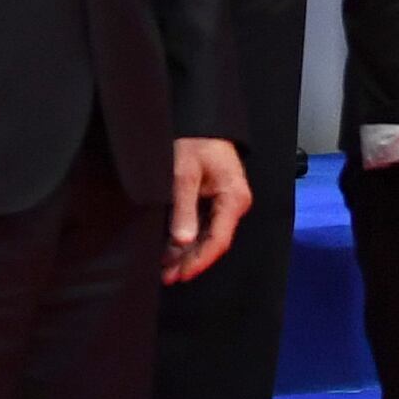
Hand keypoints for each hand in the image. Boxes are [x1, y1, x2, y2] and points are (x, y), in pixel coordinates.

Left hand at [164, 136, 250, 282]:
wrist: (201, 120)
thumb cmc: (195, 141)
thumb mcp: (184, 172)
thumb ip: (184, 207)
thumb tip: (182, 241)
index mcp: (233, 198)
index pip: (218, 240)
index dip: (199, 261)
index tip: (180, 274)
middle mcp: (234, 204)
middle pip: (213, 243)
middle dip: (190, 261)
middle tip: (166, 277)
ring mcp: (225, 203)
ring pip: (207, 237)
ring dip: (187, 253)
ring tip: (164, 269)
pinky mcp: (215, 200)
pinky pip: (203, 226)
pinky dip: (187, 239)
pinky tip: (170, 250)